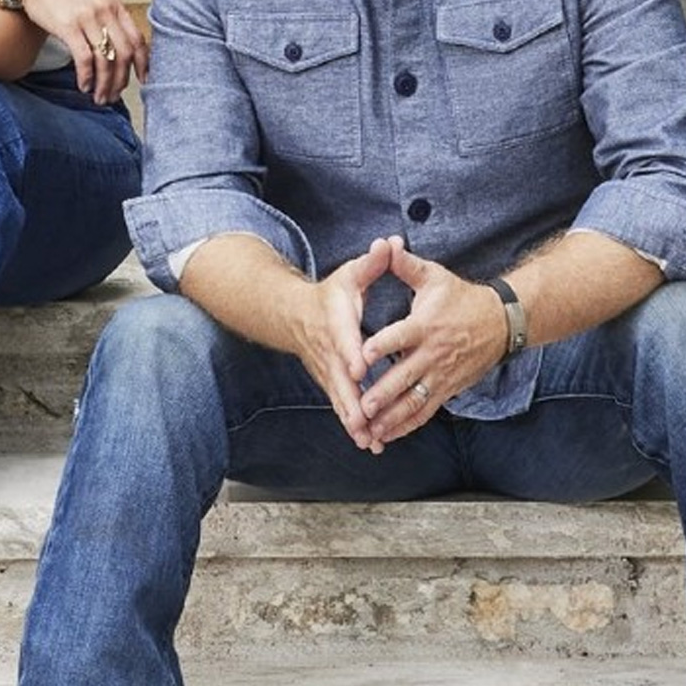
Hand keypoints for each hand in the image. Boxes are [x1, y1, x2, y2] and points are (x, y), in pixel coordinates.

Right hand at [5, 0, 147, 105]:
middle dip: (121, 80)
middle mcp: (104, 10)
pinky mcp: (68, 26)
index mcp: (114, 4)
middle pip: (124, 53)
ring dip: (104, 84)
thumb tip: (116, 44)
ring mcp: (87, 18)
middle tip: (114, 95)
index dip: (143, 63)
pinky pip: (84, 58)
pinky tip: (84, 85)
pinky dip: (86, 76)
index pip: (137, 39)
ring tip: (99, 96)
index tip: (142, 79)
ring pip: (106, 59)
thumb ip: (106, 16)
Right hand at [280, 238, 396, 452]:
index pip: (343, 340)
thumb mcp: (350, 274)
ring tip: (369, 441)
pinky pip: (343, 407)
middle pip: (340, 380)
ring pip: (341, 400)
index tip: (359, 369)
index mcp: (336, 323)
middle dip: (352, 402)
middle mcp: (330, 352)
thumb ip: (372, 262)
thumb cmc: (331, 294)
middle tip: (365, 421)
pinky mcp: (332, 385)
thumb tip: (390, 242)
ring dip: (354, 422)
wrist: (295, 316)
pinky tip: (369, 443)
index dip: (351, 354)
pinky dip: (354, 426)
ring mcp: (329, 372)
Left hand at [357, 238, 511, 444]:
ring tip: (370, 429)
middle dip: (383, 393)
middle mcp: (432, 354)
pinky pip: (425, 412)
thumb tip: (385, 243)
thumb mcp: (435, 276)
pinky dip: (406, 426)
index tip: (361, 356)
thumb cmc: (462, 298)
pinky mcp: (447, 390)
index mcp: (425, 325)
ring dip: (392, 417)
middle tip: (361, 405)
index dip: (381, 346)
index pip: (400, 336)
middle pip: (405, 377)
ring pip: (414, 401)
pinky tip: (387, 435)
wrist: (502, 323)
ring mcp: (441, 375)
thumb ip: (406, 265)